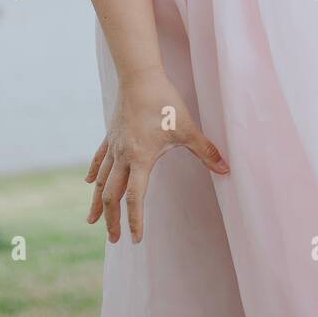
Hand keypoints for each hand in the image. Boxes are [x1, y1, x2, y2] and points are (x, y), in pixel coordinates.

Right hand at [85, 66, 229, 244]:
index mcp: (141, 158)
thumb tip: (227, 169)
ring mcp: (113, 146)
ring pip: (101, 181)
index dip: (134, 220)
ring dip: (98, 202)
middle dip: (112, 219)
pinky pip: (99, 159)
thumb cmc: (164, 102)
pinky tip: (90, 183)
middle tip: (114, 239)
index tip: (135, 239)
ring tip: (92, 221)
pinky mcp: (110, 135)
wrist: (140, 77)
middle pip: (112, 195)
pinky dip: (95, 173)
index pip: (135, 197)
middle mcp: (122, 156)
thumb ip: (206, 151)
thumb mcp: (188, 128)